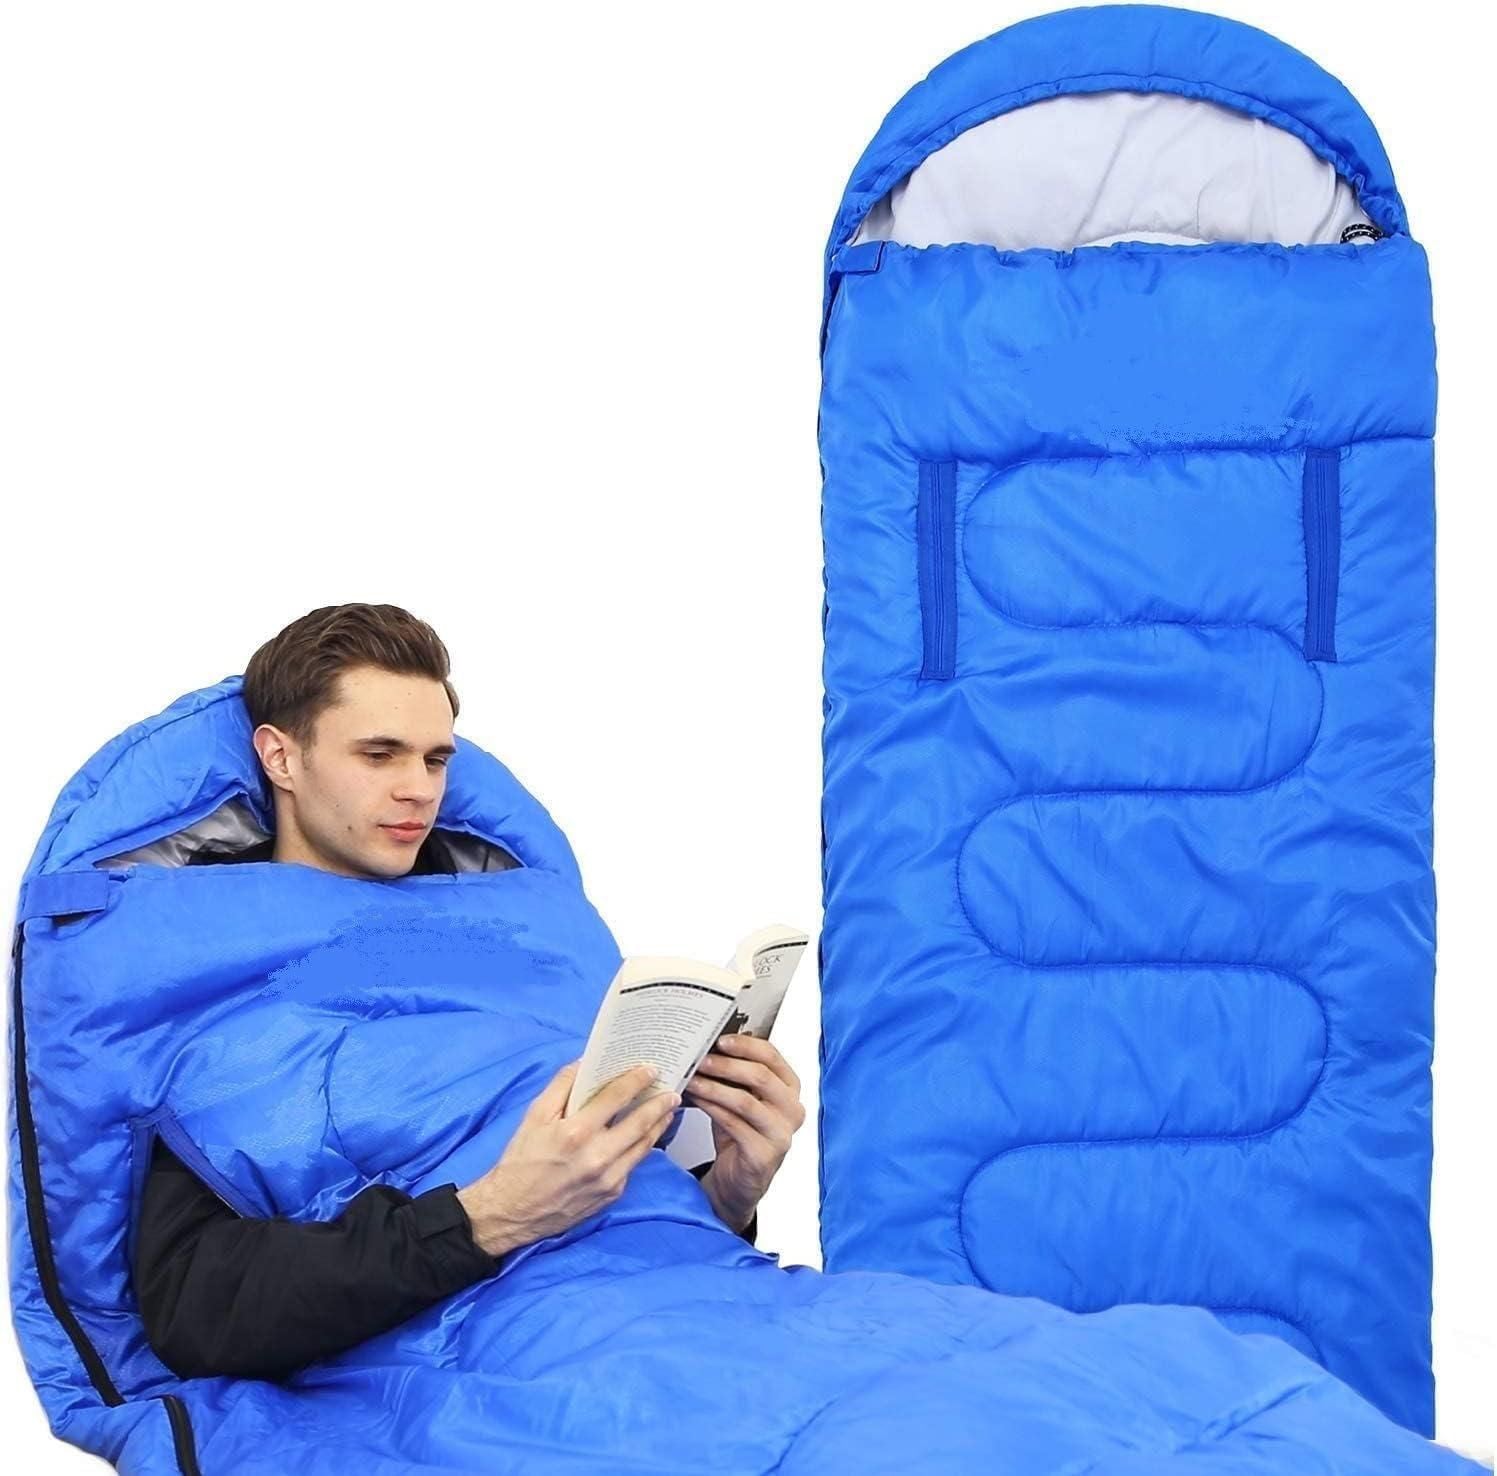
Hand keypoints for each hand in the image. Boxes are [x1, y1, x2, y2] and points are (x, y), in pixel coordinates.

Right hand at [457, 1060, 679, 1257]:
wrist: (512, 1212)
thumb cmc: (521, 1160)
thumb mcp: (534, 1116)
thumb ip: (561, 1086)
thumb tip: (585, 1063)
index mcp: (577, 1132)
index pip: (616, 1097)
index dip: (637, 1080)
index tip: (651, 1069)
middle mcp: (597, 1156)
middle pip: (641, 1123)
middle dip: (660, 1104)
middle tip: (673, 1091)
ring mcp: (608, 1179)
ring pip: (644, 1146)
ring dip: (659, 1126)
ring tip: (667, 1111)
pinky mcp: (611, 1195)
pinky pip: (632, 1166)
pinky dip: (640, 1148)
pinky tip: (644, 1137)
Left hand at [682, 1035, 803, 1234]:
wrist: (739, 1180)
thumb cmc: (740, 1133)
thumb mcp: (743, 1098)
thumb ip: (736, 1075)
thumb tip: (708, 1044)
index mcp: (790, 1089)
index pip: (773, 1057)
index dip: (745, 1045)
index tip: (719, 1039)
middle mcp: (793, 1110)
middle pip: (760, 1076)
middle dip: (726, 1064)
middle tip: (700, 1058)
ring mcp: (782, 1134)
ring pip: (745, 1101)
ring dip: (714, 1086)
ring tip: (692, 1078)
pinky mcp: (764, 1155)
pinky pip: (733, 1124)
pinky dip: (711, 1108)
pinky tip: (695, 1100)